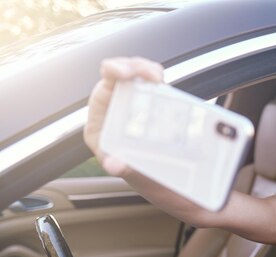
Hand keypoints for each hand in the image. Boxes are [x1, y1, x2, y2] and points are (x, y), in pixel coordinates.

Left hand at [83, 57, 163, 176]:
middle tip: (154, 78)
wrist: (133, 162)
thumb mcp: (112, 162)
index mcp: (103, 104)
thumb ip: (113, 164)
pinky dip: (163, 83)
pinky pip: (157, 84)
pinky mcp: (151, 99)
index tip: (127, 74)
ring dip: (152, 71)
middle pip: (127, 67)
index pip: (106, 77)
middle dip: (139, 67)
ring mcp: (136, 95)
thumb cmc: (116, 159)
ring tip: (160, 82)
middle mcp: (118, 94)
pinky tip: (168, 90)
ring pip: (143, 71)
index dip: (115, 69)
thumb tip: (114, 165)